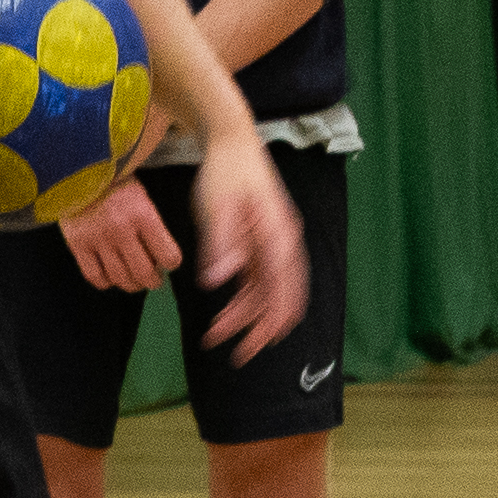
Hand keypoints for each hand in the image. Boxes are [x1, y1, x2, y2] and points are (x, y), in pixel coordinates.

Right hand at [58, 179, 180, 291]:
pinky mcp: (77, 244)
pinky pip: (94, 276)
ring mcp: (98, 239)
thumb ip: (153, 221)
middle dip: (153, 281)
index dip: (171, 262)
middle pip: (144, 272)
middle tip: (154, 279)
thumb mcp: (141, 193)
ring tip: (134, 281)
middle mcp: (122, 230)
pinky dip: (105, 282)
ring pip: (120, 278)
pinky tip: (110, 277)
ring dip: (132, 285)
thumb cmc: (114, 179)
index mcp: (143, 215)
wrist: (76, 167)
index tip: (169, 261)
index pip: (168, 255)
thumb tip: (163, 252)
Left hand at [184, 132, 307, 360]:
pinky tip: (223, 314)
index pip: (282, 290)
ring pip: (267, 294)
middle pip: (281, 298)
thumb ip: (221, 243)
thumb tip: (218, 281)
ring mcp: (273, 245)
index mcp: (278, 236)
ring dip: (245, 318)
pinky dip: (242, 301)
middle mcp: (283, 244)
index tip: (253, 348)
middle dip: (260, 330)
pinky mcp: (262, 243)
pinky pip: (257, 282)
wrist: (231, 141)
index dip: (270, 323)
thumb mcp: (217, 206)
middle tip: (237, 356)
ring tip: (214, 335)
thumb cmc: (224, 170)